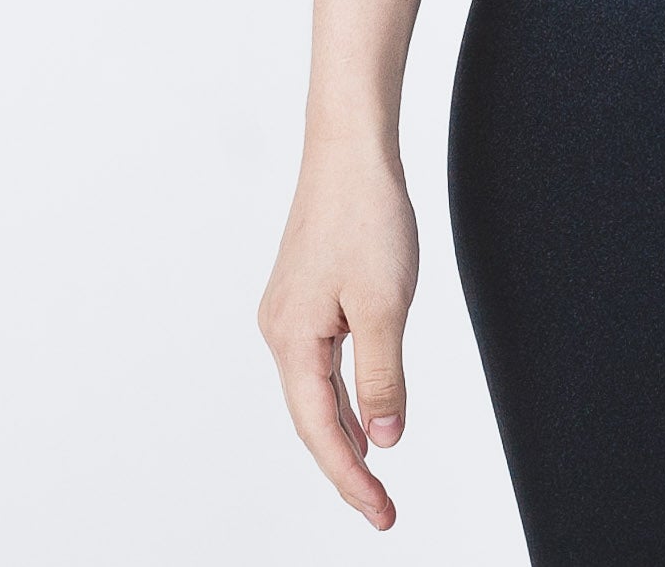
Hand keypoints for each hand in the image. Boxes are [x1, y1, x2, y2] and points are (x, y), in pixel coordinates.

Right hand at [259, 144, 419, 530]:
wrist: (351, 149)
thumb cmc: (367, 216)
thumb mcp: (385, 304)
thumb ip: (383, 376)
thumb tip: (384, 441)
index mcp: (292, 339)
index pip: (321, 430)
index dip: (351, 479)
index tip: (382, 515)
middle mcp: (279, 331)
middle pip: (311, 418)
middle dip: (346, 466)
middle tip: (381, 509)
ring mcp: (288, 312)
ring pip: (316, 390)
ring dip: (344, 431)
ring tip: (373, 477)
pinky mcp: (304, 294)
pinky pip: (321, 362)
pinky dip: (343, 392)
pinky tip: (364, 410)